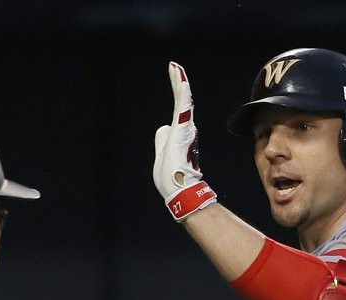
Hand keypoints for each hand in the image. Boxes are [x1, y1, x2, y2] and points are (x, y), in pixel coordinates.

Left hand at [153, 62, 217, 220]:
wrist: (178, 188)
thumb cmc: (171, 176)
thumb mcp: (161, 153)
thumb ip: (162, 138)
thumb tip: (163, 128)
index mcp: (179, 133)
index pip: (177, 110)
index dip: (177, 94)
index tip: (175, 78)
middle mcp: (184, 128)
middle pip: (180, 101)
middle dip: (178, 82)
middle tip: (174, 66)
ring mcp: (184, 129)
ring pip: (182, 101)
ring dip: (179, 84)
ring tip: (175, 68)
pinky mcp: (182, 130)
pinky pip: (182, 109)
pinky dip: (182, 95)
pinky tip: (181, 82)